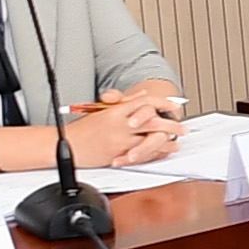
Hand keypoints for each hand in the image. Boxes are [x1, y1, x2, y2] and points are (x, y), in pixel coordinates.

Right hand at [61, 93, 180, 167]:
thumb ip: (125, 101)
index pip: (145, 102)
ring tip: (177, 141)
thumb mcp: (103, 110)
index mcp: (115, 110)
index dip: (162, 102)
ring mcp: (119, 140)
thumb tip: (143, 94)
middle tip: (183, 127)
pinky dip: (155, 153)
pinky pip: (141, 154)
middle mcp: (119, 123)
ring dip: (167, 140)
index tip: (174, 105)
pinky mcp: (117, 154)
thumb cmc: (82, 128)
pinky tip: (164, 153)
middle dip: (171, 124)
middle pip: (152, 121)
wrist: (65, 144)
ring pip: (149, 138)